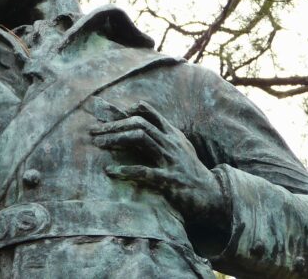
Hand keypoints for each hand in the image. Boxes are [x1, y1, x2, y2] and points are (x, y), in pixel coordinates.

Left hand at [90, 101, 229, 232]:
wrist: (213, 195)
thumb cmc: (189, 170)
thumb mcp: (177, 146)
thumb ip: (160, 133)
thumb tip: (137, 118)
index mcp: (171, 133)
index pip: (148, 112)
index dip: (126, 111)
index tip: (108, 117)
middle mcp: (171, 142)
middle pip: (138, 124)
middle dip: (114, 125)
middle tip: (94, 132)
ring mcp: (171, 159)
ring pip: (140, 138)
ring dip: (116, 139)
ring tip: (98, 144)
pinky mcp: (171, 179)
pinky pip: (145, 171)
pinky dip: (126, 170)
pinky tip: (111, 171)